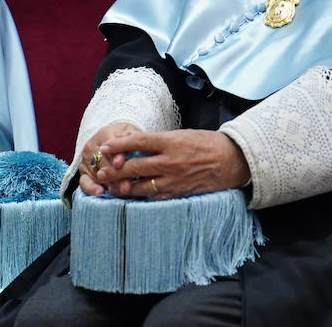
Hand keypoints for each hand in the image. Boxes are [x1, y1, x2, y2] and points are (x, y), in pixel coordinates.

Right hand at [77, 123, 141, 197]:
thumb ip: (133, 135)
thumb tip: (132, 138)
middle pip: (103, 162)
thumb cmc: (126, 138)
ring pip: (97, 173)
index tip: (120, 164)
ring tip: (122, 190)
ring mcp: (86, 160)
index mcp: (104, 133)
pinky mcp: (83, 172)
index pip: (109, 145)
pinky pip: (84, 182)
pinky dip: (91, 188)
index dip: (115, 155)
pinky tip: (100, 192)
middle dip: (115, 174)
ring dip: (110, 183)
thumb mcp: (131, 132)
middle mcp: (92, 146)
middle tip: (126, 185)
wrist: (112, 141)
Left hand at [92, 129, 249, 199]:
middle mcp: (171, 161)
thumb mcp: (181, 134)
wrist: (231, 160)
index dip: (119, 145)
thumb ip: (157, 139)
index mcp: (172, 142)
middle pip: (135, 166)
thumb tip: (130, 139)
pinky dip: (139, 195)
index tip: (105, 147)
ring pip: (141, 185)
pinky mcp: (178, 193)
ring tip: (109, 186)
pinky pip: (153, 196)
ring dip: (122, 186)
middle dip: (114, 169)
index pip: (138, 142)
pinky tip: (129, 195)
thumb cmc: (205, 143)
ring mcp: (174, 179)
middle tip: (100, 171)